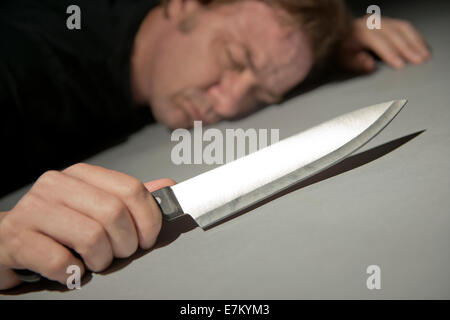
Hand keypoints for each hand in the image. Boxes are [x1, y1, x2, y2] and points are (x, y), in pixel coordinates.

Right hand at [0, 163, 174, 289]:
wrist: (7, 239)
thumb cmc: (56, 225)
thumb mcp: (93, 205)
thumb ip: (129, 198)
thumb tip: (167, 187)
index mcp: (81, 175)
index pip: (130, 189)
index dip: (149, 218)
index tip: (148, 236)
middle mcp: (57, 186)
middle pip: (114, 214)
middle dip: (126, 243)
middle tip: (120, 252)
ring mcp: (34, 210)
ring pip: (92, 237)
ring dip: (102, 259)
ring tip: (94, 260)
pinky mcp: (17, 239)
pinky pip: (62, 262)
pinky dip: (73, 273)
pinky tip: (70, 267)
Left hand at [338, 16, 430, 72]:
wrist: (339, 37)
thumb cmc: (342, 50)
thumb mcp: (344, 61)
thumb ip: (357, 64)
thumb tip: (370, 65)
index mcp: (359, 31)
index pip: (378, 42)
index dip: (390, 54)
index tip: (400, 65)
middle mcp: (371, 23)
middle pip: (394, 34)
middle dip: (408, 48)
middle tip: (419, 61)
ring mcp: (381, 21)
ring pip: (403, 28)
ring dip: (416, 42)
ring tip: (425, 55)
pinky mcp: (389, 22)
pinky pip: (405, 27)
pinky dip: (416, 37)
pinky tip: (422, 47)